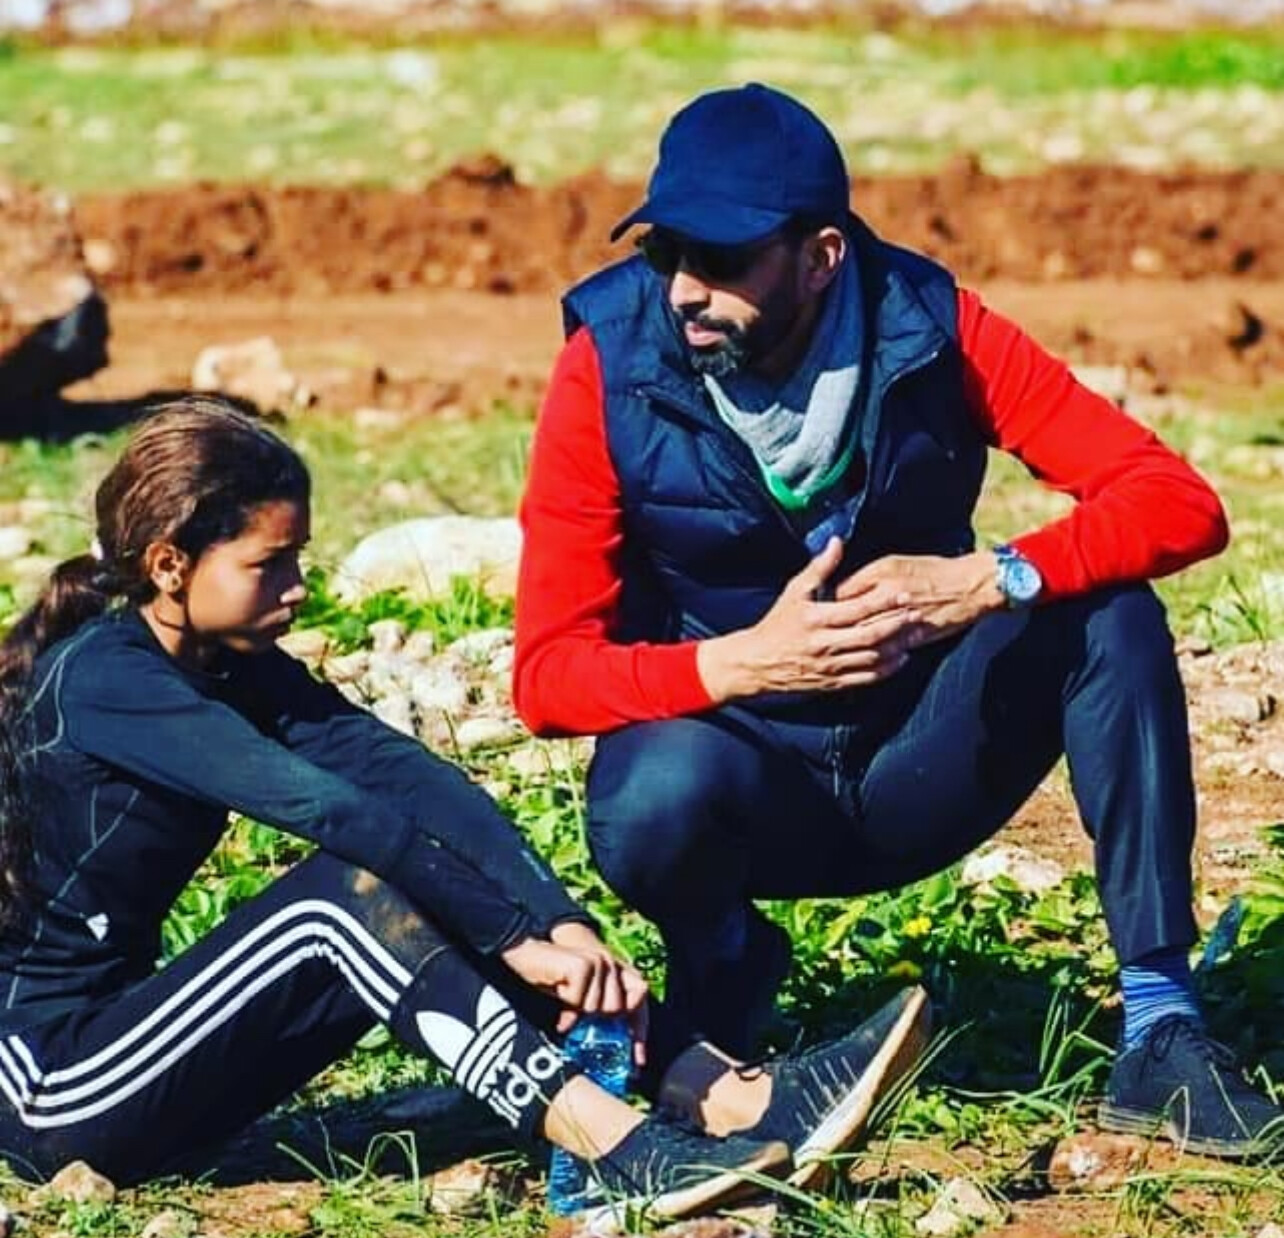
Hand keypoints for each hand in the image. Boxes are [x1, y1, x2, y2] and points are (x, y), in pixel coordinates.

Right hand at [503, 928, 649, 1062]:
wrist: (519, 960)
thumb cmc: (548, 985)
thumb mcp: (578, 1005)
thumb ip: (596, 1019)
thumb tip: (619, 1055)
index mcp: (612, 971)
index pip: (639, 993)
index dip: (639, 1028)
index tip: (637, 1060)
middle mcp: (609, 962)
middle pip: (620, 1007)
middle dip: (601, 1024)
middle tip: (579, 1026)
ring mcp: (597, 961)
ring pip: (603, 1007)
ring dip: (581, 1015)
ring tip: (567, 1012)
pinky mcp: (582, 964)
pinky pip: (583, 1002)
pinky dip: (569, 1009)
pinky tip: (559, 1007)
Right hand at [696, 537, 921, 701]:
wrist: (756, 663)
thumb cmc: (776, 625)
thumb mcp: (794, 591)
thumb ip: (819, 568)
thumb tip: (837, 542)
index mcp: (816, 618)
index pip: (858, 608)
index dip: (884, 601)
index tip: (904, 593)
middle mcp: (825, 644)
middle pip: (870, 634)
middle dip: (898, 623)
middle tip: (918, 612)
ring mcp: (830, 665)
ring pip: (872, 657)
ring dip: (897, 646)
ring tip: (915, 634)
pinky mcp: (832, 683)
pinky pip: (866, 678)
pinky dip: (886, 669)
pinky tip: (901, 659)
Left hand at [833, 551, 1002, 646]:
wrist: (970, 586)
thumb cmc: (933, 571)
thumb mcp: (896, 563)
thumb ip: (866, 576)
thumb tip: (841, 590)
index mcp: (882, 572)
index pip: (842, 591)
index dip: (828, 603)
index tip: (820, 610)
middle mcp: (888, 594)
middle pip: (849, 615)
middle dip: (834, 626)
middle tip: (825, 633)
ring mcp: (901, 616)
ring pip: (866, 634)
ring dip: (852, 642)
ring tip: (839, 646)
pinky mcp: (914, 635)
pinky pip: (887, 648)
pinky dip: (875, 653)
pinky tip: (865, 656)